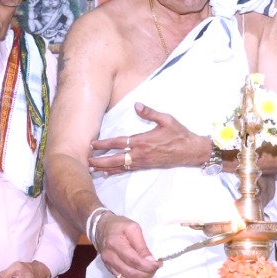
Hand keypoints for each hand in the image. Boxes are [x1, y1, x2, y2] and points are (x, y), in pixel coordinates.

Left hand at [87, 104, 205, 173]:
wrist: (191, 151)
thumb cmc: (179, 134)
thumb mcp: (166, 119)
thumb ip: (150, 112)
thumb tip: (137, 105)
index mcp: (143, 141)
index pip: (119, 143)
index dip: (104, 144)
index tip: (92, 144)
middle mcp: (140, 154)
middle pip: (115, 159)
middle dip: (100, 160)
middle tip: (86, 161)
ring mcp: (143, 162)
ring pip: (120, 166)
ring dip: (105, 167)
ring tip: (92, 169)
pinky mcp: (146, 166)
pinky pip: (128, 170)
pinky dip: (117, 171)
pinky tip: (108, 172)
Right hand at [96, 212, 160, 277]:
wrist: (102, 228)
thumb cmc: (119, 226)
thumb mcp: (133, 228)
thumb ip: (142, 245)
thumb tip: (150, 261)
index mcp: (115, 244)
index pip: (133, 260)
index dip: (147, 266)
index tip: (158, 264)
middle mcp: (110, 257)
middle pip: (130, 273)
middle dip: (146, 273)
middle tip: (156, 268)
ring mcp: (109, 265)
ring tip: (150, 273)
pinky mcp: (110, 270)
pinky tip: (142, 277)